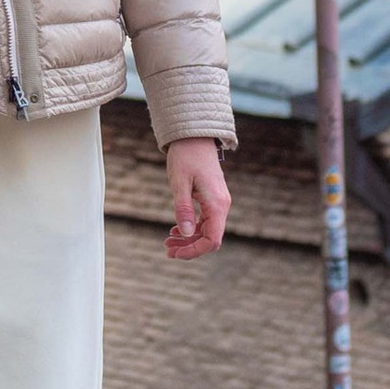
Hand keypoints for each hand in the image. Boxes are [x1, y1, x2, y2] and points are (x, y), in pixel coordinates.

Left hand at [164, 139, 229, 260]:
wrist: (194, 136)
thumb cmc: (186, 156)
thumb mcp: (180, 183)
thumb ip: (184, 209)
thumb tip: (186, 234)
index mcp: (216, 204)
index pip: (212, 239)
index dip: (194, 250)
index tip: (175, 253)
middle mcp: (222, 205)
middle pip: (210, 238)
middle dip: (189, 247)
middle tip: (167, 250)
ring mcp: (218, 202)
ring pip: (207, 230)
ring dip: (189, 239)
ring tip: (168, 242)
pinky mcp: (212, 198)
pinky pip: (205, 220)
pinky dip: (192, 228)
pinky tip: (176, 230)